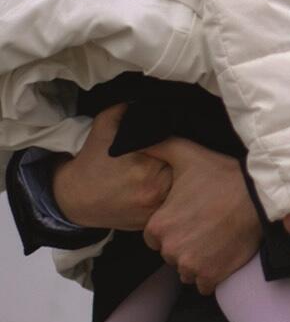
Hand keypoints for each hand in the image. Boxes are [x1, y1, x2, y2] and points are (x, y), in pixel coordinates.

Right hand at [50, 105, 171, 229]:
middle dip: (183, 163)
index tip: (175, 141)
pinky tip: (167, 190)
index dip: (179, 144)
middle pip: (185, 171)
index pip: (179, 150)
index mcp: (146, 164)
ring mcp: (154, 208)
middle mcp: (153, 188)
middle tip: (179, 157)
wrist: (73, 198)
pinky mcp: (152, 222)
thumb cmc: (91, 160)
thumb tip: (149, 99)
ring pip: (182, 190)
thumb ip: (128, 109)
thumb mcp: (105, 125)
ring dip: (182, 182)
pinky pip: (172, 207)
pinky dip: (173, 198)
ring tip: (177, 173)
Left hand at [141, 139, 261, 293]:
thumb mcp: (186, 154)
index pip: (154, 237)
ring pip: (185, 271)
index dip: (170, 228)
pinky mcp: (213, 274)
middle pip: (170, 255)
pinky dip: (210, 275)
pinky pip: (203, 285)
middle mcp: (171, 249)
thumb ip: (156, 148)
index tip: (187, 219)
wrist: (259, 197)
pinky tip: (220, 257)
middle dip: (183, 245)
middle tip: (203, 229)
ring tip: (214, 242)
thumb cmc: (223, 175)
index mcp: (158, 225)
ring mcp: (192, 264)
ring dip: (196, 262)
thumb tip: (132, 141)